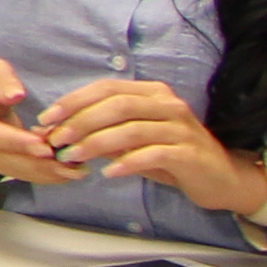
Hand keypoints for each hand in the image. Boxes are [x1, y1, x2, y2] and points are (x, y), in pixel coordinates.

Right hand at [0, 56, 76, 184]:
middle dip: (37, 163)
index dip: (16, 141)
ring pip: (13, 170)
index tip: (45, 146)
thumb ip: (1, 79)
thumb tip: (15, 95)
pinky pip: (19, 174)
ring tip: (75, 170)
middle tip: (69, 163)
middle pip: (3, 158)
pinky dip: (43, 175)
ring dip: (44, 172)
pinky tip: (66, 173)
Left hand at [36, 74, 258, 216]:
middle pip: (116, 105)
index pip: (107, 88)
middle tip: (56, 140)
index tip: (47, 119)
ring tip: (73, 157)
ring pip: (131, 129)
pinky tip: (108, 172)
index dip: (74, 101)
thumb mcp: (133, 141)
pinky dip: (127, 162)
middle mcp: (168, 104)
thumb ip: (104, 133)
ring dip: (96, 143)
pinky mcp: (190, 153)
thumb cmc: (170, 156)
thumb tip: (60, 134)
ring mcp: (181, 127)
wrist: (219, 178)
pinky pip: (153, 154)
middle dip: (80, 122)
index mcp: (152, 93)